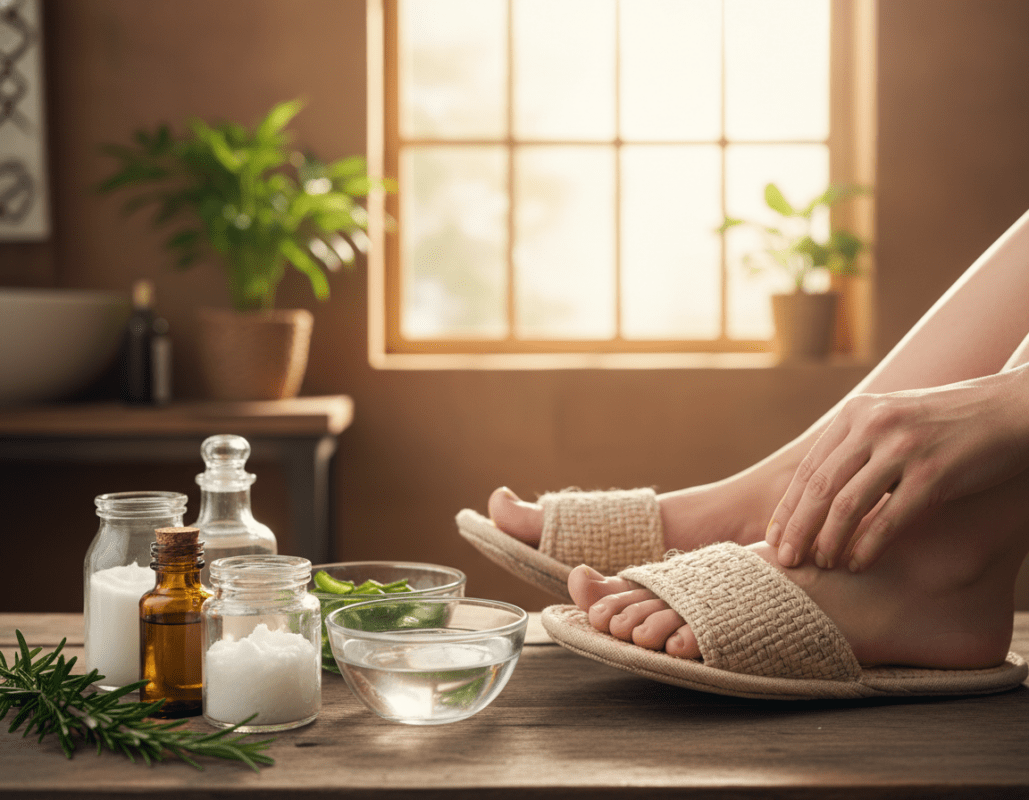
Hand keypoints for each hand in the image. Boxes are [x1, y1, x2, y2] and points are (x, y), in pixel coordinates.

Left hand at [766, 366, 1028, 571]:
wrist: (1011, 410)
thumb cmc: (947, 425)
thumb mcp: (891, 422)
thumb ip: (856, 447)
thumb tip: (815, 495)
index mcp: (856, 414)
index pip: (809, 468)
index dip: (788, 507)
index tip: (774, 538)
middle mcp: (874, 426)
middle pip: (819, 487)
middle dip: (797, 529)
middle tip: (786, 560)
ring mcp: (903, 448)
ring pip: (847, 504)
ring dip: (828, 541)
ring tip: (822, 564)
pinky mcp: (934, 473)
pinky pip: (889, 518)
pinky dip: (868, 545)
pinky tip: (857, 563)